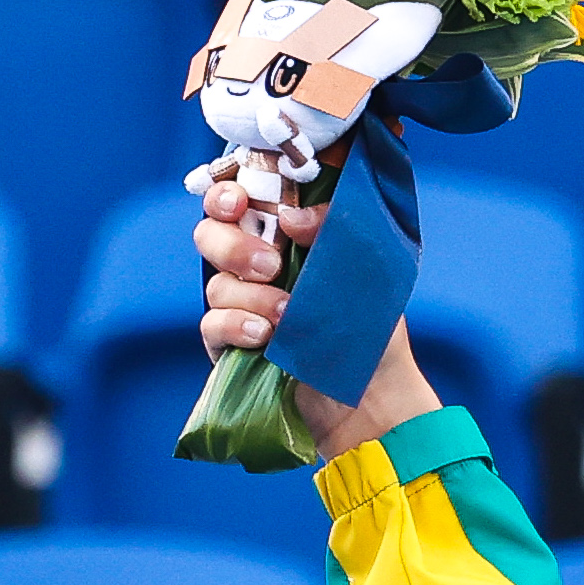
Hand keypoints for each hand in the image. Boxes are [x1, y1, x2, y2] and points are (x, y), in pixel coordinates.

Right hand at [195, 180, 436, 461]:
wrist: (373, 390)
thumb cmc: (373, 323)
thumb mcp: (369, 268)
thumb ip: (335, 229)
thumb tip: (291, 217)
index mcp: (283, 238)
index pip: (238, 201)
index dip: (227, 194)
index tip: (239, 199)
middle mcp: (254, 266)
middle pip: (210, 234)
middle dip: (233, 245)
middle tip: (271, 266)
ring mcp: (239, 304)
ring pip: (216, 283)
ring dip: (252, 296)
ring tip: (288, 315)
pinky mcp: (229, 342)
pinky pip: (212, 324)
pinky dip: (235, 326)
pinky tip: (263, 336)